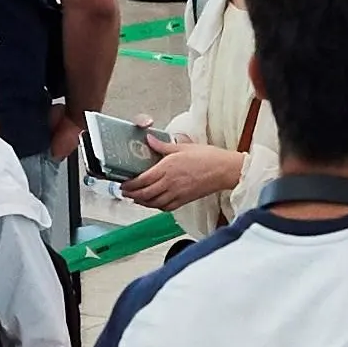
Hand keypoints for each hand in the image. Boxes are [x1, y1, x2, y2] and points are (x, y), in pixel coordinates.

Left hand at [118, 139, 244, 210]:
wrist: (224, 170)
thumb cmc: (207, 157)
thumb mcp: (182, 147)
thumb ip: (162, 146)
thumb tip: (149, 139)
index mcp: (167, 168)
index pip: (142, 180)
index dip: (130, 184)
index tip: (123, 183)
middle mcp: (169, 183)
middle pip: (144, 194)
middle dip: (132, 194)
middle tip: (124, 192)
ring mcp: (177, 194)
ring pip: (153, 203)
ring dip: (142, 202)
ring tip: (135, 198)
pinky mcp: (184, 200)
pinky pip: (166, 207)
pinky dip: (157, 207)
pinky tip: (154, 203)